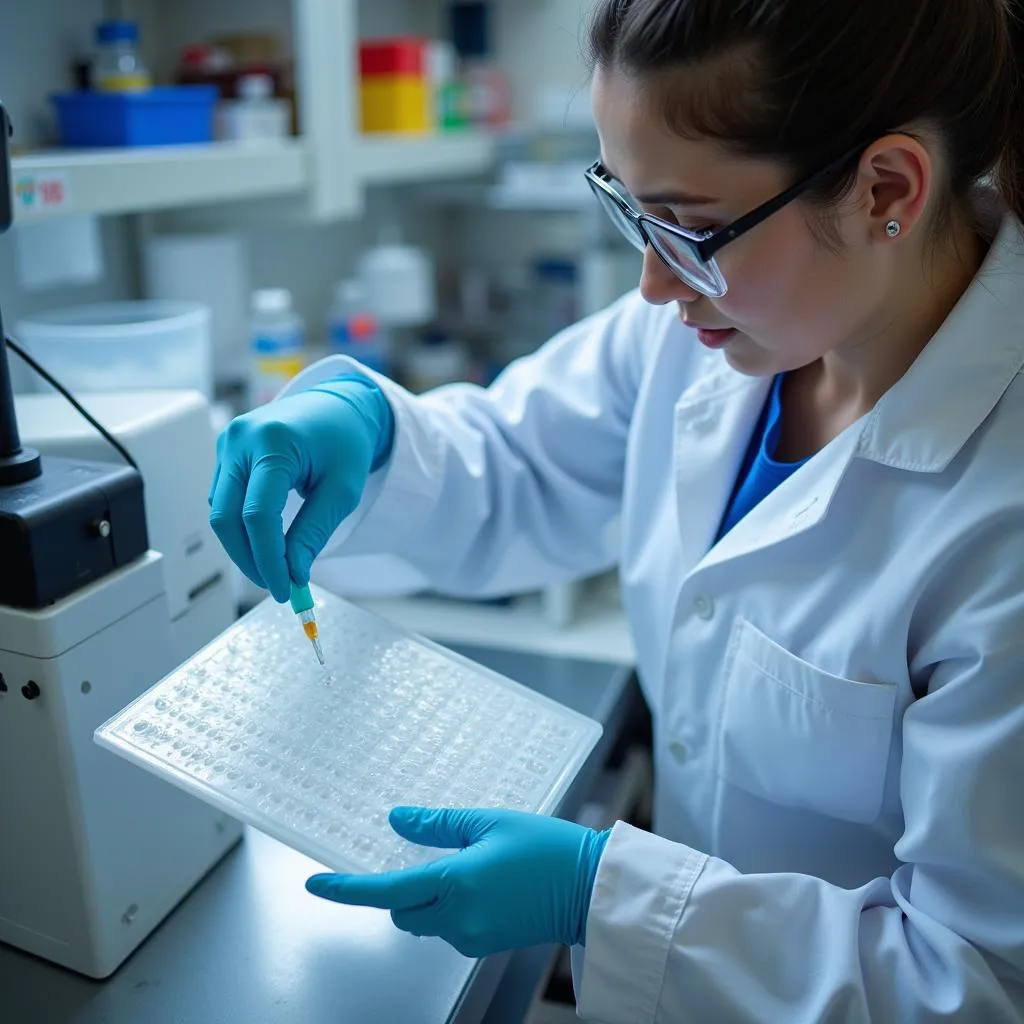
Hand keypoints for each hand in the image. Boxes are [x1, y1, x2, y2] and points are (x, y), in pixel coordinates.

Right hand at [209, 374, 393, 602]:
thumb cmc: (345, 441)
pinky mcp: (226, 452)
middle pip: (226, 517)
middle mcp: (241, 440)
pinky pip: (223, 499)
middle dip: (249, 559)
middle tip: (275, 585)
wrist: (339, 406)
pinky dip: (240, 525)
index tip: (284, 588)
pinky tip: (265, 540)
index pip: (258, 515)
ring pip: (220, 512)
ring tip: (275, 566)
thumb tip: (293, 572)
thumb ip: (313, 532)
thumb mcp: (342, 490)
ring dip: (243, 546)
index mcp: (274, 442)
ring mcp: (228, 443)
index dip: (268, 558)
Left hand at [306, 807, 610, 957]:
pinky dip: (452, 908)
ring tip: (473, 864)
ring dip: (430, 898)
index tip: (316, 884)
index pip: (386, 892)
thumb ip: (438, 824)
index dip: (347, 889)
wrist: (589, 887)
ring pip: (426, 921)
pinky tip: (485, 884)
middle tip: (427, 856)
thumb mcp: (490, 822)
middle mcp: (457, 918)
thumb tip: (397, 819)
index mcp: (455, 884)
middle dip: (401, 891)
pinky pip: (450, 927)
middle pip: (401, 913)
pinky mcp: (485, 944)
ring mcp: (472, 936)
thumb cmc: (547, 848)